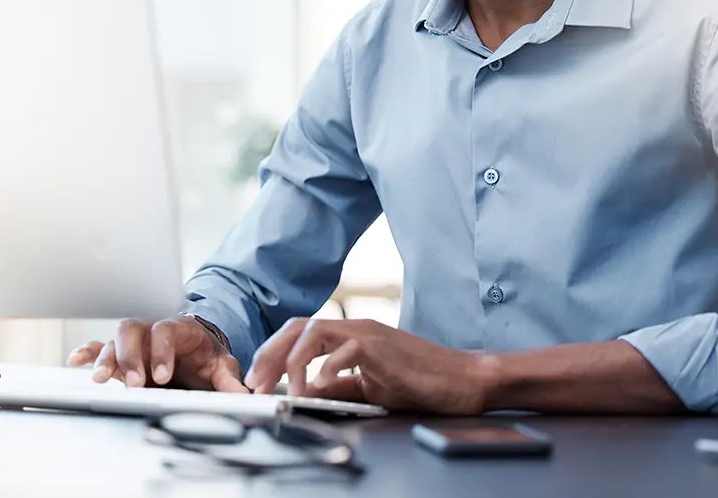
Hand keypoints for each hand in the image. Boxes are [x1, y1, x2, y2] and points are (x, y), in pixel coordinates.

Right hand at [66, 317, 246, 391]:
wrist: (195, 350)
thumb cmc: (204, 355)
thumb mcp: (221, 365)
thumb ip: (229, 379)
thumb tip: (243, 394)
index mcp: (179, 328)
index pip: (166, 330)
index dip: (162, 350)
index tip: (163, 375)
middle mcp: (152, 329)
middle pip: (134, 330)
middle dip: (132, 356)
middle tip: (136, 382)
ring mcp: (135, 341)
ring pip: (115, 339)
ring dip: (108, 358)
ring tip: (102, 379)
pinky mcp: (121, 354)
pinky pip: (99, 347)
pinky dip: (87, 353)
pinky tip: (76, 361)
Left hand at [244, 319, 494, 414]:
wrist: (461, 379)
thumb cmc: (421, 381)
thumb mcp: (372, 385)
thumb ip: (343, 384)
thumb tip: (311, 391)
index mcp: (351, 334)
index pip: (302, 332)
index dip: (275, 352)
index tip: (258, 379)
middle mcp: (357, 327)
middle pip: (300, 326)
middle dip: (271, 352)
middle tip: (256, 382)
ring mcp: (369, 334)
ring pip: (316, 331)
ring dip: (292, 360)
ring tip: (284, 389)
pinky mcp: (383, 348)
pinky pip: (346, 350)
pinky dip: (326, 369)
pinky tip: (317, 388)